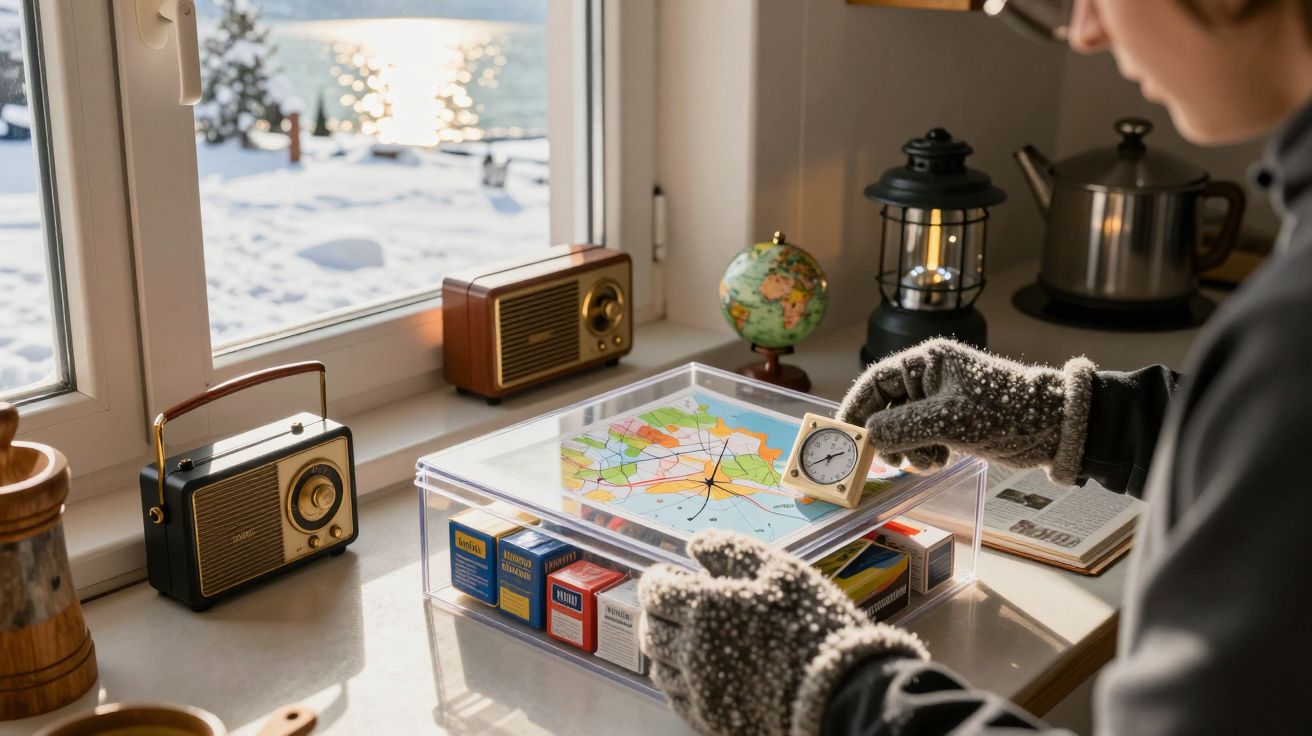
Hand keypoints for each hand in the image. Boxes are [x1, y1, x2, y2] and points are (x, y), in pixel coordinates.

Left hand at [639, 531, 927, 735]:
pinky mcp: (713, 718)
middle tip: (678, 607)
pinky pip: (677, 699)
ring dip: (667, 649)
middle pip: (652, 630)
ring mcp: (700, 689)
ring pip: (660, 668)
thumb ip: (731, 552)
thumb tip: (694, 545)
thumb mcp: (778, 570)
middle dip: (659, 614)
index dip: (658, 581)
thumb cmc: (812, 621)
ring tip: (689, 639)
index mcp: (704, 608)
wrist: (839, 688)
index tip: (670, 577)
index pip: (655, 592)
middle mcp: (692, 650)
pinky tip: (701, 671)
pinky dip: (680, 681)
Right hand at [836, 338, 1094, 484]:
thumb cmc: (1007, 412)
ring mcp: (939, 401)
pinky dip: (923, 453)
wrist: (1056, 428)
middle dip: (886, 436)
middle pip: (885, 407)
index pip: (875, 381)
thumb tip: (868, 436)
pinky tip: (941, 460)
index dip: (855, 408)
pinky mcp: (950, 422)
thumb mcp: (951, 420)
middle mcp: (929, 378)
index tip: (843, 437)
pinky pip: (919, 438)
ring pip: (900, 427)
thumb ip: (903, 426)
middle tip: (891, 461)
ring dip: (908, 449)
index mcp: (927, 362)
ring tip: (930, 461)